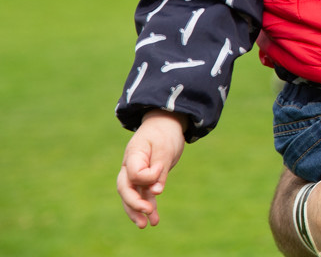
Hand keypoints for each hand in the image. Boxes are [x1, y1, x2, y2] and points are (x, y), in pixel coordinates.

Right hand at [116, 110, 186, 227]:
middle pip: (125, 188)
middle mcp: (130, 166)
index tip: (162, 166)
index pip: (134, 173)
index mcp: (133, 155)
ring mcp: (136, 173)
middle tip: (147, 212)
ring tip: (145, 226)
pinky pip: (143, 195)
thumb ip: (160, 169)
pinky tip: (154, 220)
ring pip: (132, 196)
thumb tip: (156, 192)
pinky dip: (148, 206)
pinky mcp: (145, 178)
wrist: (165, 124)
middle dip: (134, 203)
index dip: (149, 175)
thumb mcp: (165, 147)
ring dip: (138, 211)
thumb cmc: (164, 133)